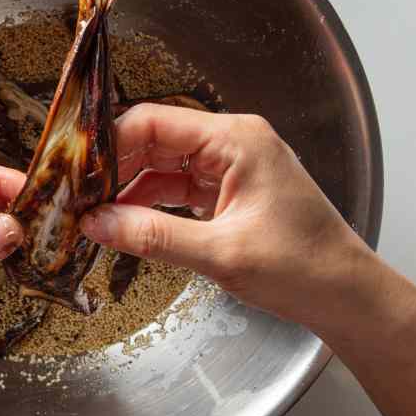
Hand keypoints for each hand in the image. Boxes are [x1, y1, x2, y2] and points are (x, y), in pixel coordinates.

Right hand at [81, 104, 371, 327]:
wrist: (343, 293)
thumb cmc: (301, 266)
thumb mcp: (219, 254)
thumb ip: (152, 235)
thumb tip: (96, 223)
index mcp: (236, 140)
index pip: (152, 123)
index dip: (107, 147)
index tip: (72, 174)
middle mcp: (231, 143)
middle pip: (151, 141)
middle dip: (110, 169)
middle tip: (71, 199)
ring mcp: (229, 167)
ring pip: (158, 166)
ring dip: (124, 189)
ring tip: (88, 214)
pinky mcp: (226, 192)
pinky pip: (173, 188)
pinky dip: (145, 205)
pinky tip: (120, 223)